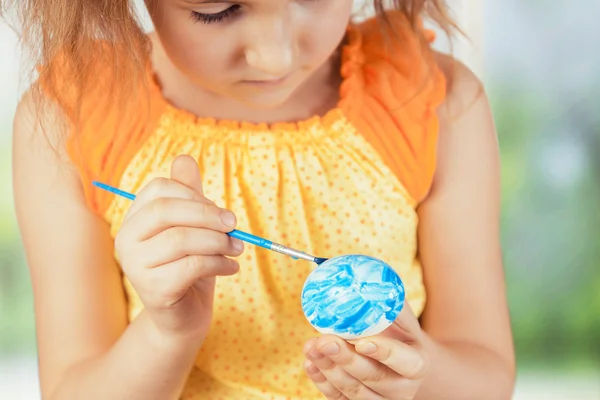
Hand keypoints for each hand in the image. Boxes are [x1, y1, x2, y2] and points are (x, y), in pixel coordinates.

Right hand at [115, 155, 243, 339]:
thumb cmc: (190, 265)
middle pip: (166, 210)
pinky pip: (191, 265)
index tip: (221, 212)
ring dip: (219, 242)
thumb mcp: (193, 227)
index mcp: (135, 218)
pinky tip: (230, 268)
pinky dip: (219, 263)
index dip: (195, 195)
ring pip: (182, 239)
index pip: (160, 189)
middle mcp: (126, 239)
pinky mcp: (152, 289)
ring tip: (237, 249)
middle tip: (234, 225)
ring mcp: (135, 266)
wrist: (183, 316)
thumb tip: (185, 158)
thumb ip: (189, 195)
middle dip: (208, 215)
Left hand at [303, 303, 429, 399]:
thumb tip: (362, 275)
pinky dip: (321, 381)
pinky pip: (339, 399)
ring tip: (311, 345)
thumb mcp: (401, 317)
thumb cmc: (399, 334)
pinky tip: (311, 362)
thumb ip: (388, 301)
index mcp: (417, 363)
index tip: (361, 341)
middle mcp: (402, 388)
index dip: (384, 353)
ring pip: (353, 392)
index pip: (405, 362)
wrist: (402, 363)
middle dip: (345, 359)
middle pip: (373, 378)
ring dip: (328, 368)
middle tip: (325, 340)